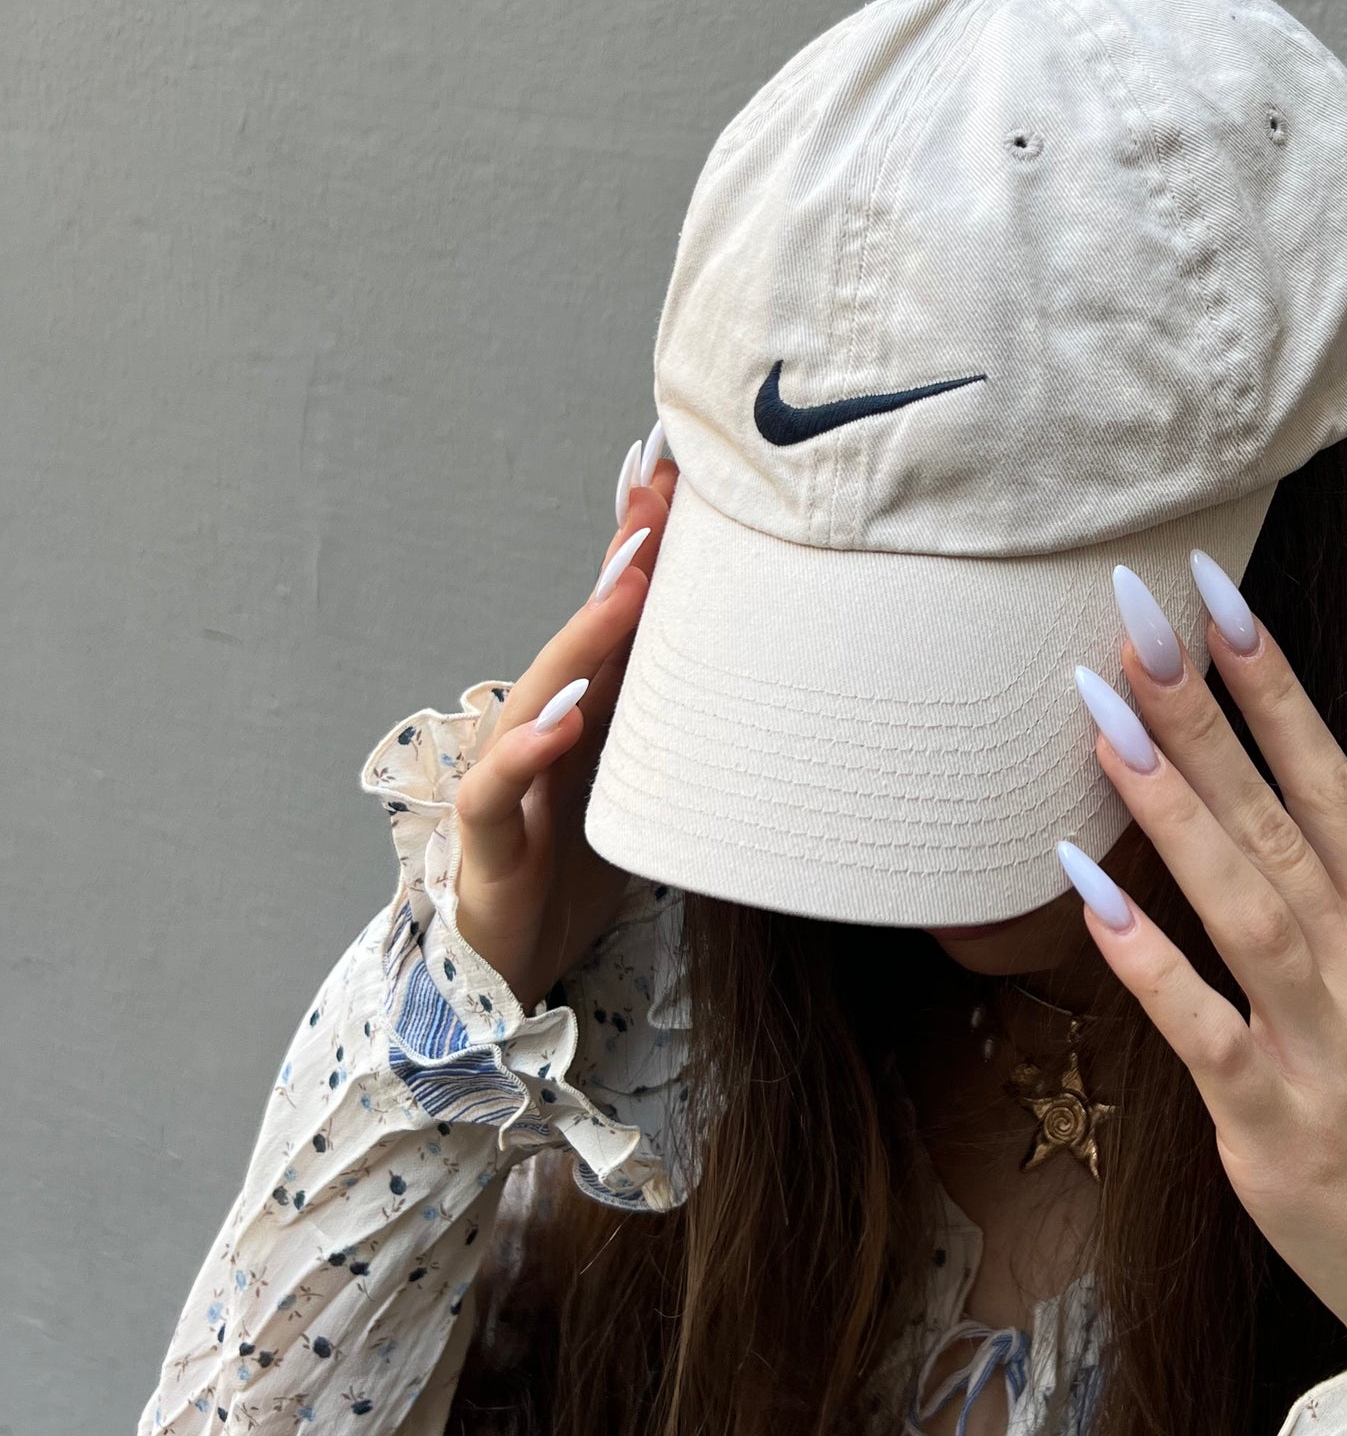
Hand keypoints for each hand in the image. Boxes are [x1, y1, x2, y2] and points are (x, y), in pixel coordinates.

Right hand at [450, 437, 676, 1012]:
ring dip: (585, 637)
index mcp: (590, 709)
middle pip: (586, 632)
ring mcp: (508, 772)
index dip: (647, 545)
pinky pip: (498, 786)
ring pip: (542, 690)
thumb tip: (771, 670)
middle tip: (660, 495)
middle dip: (623, 561)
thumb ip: (681, 723)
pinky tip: (565, 720)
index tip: (682, 474)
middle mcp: (545, 723)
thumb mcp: (646, 782)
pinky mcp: (485, 836)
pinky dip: (529, 750)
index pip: (621, 616)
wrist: (509, 961)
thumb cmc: (580, 863)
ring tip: (630, 585)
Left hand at [1065, 562, 1346, 1411]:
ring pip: (1240, 903)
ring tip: (1104, 713)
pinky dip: (1145, 955)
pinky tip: (1084, 886)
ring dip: (1171, 805)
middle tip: (1138, 619)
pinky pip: (1197, 1025)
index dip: (1277, 690)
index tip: (1222, 602)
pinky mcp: (1268, 1122)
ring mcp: (1321, 1047)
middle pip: (1275, 822)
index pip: (1339, 784)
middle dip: (1205, 714)